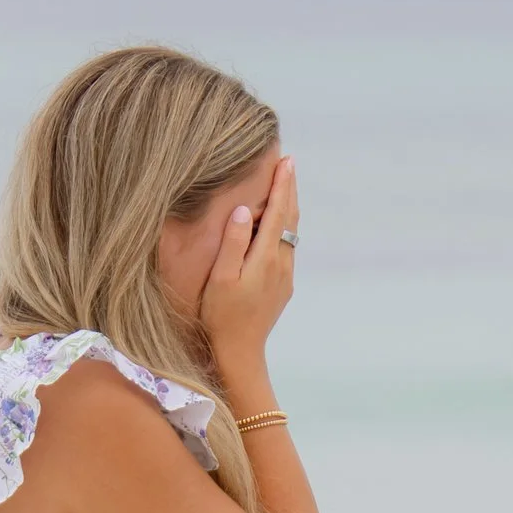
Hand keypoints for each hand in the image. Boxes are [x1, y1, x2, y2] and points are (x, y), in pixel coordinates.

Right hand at [202, 156, 298, 371]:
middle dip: (290, 189)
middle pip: (291, 218)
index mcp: (266, 258)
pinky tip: (279, 222)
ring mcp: (285, 275)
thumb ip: (234, 242)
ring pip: (291, 232)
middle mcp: (282, 264)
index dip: (282, 185)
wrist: (240, 351)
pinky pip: (287, 247)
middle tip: (289, 163)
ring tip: (286, 185)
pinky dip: (285, 226)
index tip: (286, 161)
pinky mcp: (283, 285)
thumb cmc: (221, 314)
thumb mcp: (221, 277)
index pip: (279, 212)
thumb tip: (247, 209)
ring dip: (290, 206)